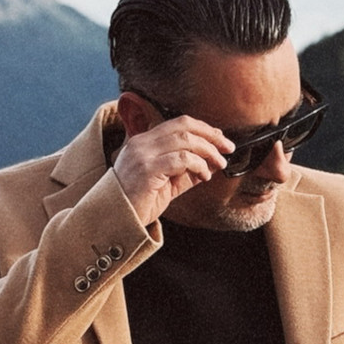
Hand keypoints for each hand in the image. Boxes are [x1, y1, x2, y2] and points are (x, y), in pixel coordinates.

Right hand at [113, 115, 235, 225]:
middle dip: (211, 136)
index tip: (221, 139)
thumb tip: (212, 162)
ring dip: (208, 151)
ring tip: (219, 164)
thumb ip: (186, 171)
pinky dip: (198, 165)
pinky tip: (204, 176)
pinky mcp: (147, 169)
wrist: (115, 221)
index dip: (203, 128)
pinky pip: (181, 159)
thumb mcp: (167, 183)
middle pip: (184, 126)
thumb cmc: (138, 203)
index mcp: (144, 141)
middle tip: (228, 148)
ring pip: (185, 140)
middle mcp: (142, 143)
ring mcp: (142, 154)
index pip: (178, 123)